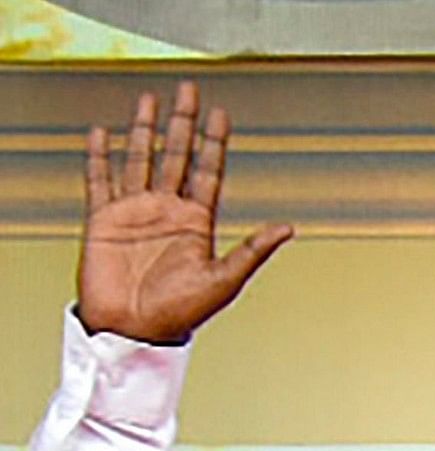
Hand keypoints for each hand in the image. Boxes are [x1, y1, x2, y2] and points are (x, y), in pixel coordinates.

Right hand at [78, 83, 289, 346]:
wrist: (134, 332)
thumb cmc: (181, 314)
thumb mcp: (224, 280)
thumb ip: (253, 251)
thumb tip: (289, 227)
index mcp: (197, 222)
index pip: (208, 171)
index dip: (214, 142)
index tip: (221, 114)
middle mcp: (167, 211)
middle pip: (176, 155)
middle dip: (183, 122)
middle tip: (189, 89)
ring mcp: (135, 211)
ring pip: (139, 159)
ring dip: (143, 129)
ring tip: (149, 99)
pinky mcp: (103, 218)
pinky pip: (99, 179)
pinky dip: (99, 156)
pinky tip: (102, 133)